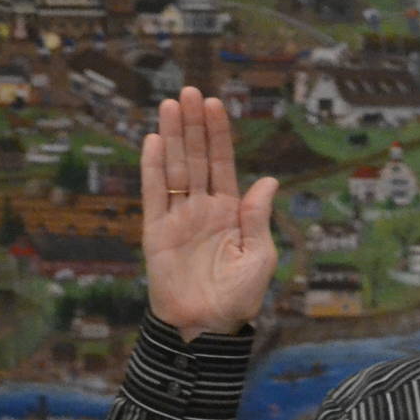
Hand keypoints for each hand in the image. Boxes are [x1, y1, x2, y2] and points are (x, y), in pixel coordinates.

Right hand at [141, 88, 278, 341]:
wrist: (208, 327)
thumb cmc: (239, 297)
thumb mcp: (259, 255)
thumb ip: (257, 216)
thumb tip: (267, 180)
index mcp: (230, 212)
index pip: (223, 163)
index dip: (219, 134)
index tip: (215, 104)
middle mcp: (203, 209)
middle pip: (196, 158)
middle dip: (193, 125)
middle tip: (189, 92)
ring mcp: (178, 218)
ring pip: (174, 168)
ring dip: (173, 137)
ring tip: (170, 105)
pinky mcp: (156, 232)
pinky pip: (153, 195)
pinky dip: (152, 168)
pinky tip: (154, 141)